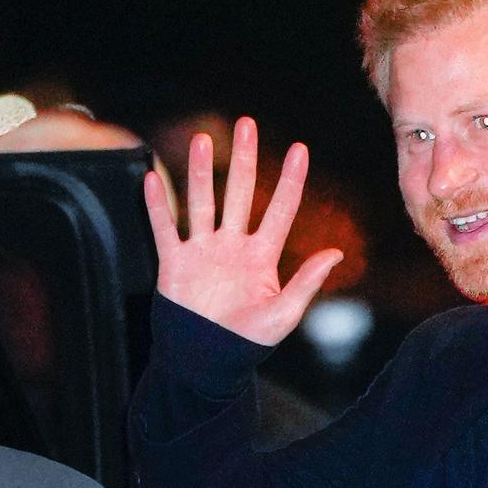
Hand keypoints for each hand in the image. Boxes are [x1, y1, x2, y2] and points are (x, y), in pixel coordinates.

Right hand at [143, 116, 342, 344]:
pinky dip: (158, 206)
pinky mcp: (175, 263)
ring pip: (202, 202)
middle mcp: (233, 246)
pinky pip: (165, 229)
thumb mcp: (283, 314)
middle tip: (246, 124)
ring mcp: (203, 252)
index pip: (280, 210)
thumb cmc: (248, 343)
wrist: (206, 364)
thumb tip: (335, 253)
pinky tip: (152, 178)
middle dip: (244, 159)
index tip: (301, 149)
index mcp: (262, 257)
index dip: (290, 180)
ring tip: (201, 139)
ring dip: (200, 171)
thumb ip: (307, 282)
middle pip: (239, 193)